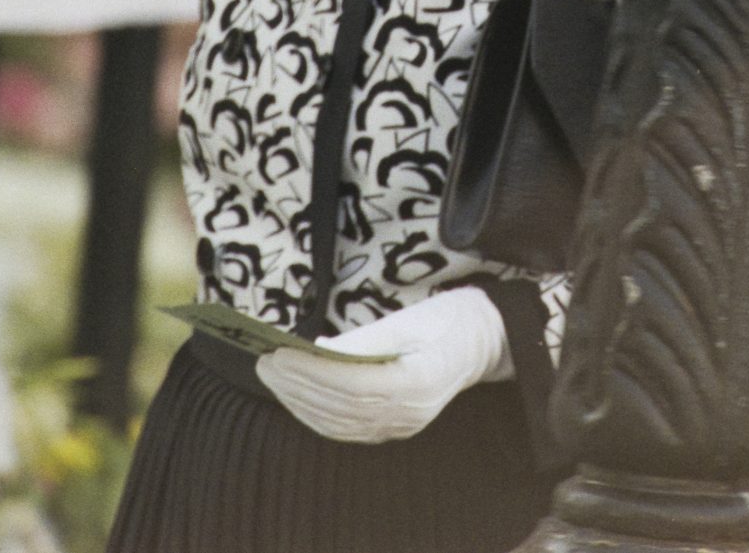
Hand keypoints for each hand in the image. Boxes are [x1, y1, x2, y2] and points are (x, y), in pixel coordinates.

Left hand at [255, 286, 510, 442]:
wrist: (484, 341)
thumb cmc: (447, 319)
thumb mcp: (409, 319)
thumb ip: (365, 340)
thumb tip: (318, 350)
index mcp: (418, 382)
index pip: (351, 383)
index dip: (311, 371)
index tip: (279, 352)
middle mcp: (410, 413)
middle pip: (340, 406)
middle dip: (297, 385)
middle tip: (263, 362)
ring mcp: (403, 425)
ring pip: (340, 422)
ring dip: (300, 400)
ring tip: (272, 375)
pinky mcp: (396, 427)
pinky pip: (349, 429)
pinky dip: (317, 415)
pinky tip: (296, 397)